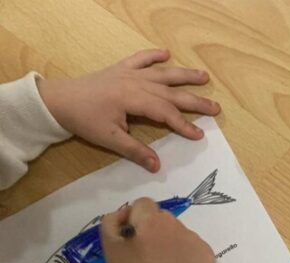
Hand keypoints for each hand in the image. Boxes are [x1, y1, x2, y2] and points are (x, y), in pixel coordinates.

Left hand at [36, 49, 220, 172]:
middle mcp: (136, 83)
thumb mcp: (109, 139)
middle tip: (216, 108)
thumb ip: (135, 150)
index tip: (199, 135)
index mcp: (134, 100)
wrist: (58, 100)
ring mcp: (129, 74)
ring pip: (162, 74)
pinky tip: (166, 53)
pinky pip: (140, 59)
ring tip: (204, 76)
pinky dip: (153, 55)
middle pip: (171, 93)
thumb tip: (157, 165)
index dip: (183, 125)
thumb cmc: (84, 120)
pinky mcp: (120, 69)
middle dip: (195, 101)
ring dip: (184, 75)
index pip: (166, 113)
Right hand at [101, 198, 214, 262]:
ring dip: (171, 240)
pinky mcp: (207, 254)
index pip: (144, 204)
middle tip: (148, 251)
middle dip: (154, 228)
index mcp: (152, 221)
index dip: (136, 218)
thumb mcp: (110, 244)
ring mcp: (195, 240)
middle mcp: (177, 225)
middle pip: (163, 216)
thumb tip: (128, 212)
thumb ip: (113, 219)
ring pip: (179, 230)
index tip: (135, 235)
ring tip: (163, 262)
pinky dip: (187, 252)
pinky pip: (194, 245)